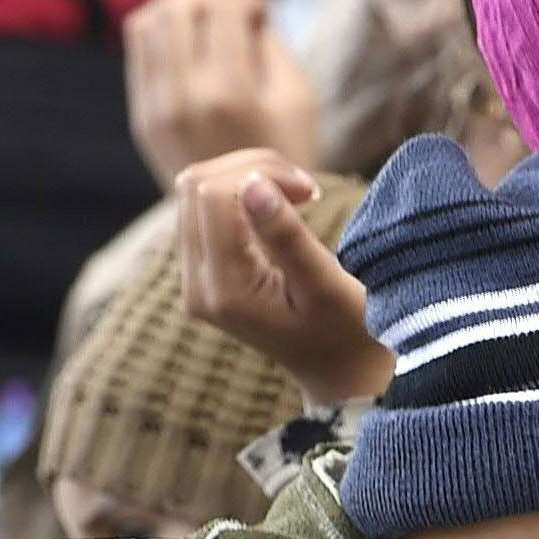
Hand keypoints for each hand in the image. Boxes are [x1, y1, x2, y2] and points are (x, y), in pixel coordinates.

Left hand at [126, 0, 318, 187]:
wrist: (249, 229)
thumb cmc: (288, 162)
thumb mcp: (300, 103)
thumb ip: (272, 48)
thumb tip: (244, 16)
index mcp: (229, 95)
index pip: (225, 11)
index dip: (248, 1)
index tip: (262, 14)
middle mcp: (184, 99)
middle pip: (181, 8)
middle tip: (231, 12)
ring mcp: (157, 110)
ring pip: (151, 21)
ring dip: (180, 8)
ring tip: (208, 22)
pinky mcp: (143, 119)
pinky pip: (139, 50)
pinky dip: (161, 32)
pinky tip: (188, 45)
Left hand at [176, 148, 396, 404]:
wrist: (336, 369)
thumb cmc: (345, 332)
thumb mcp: (325, 286)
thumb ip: (286, 236)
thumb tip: (253, 185)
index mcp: (225, 292)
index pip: (214, 196)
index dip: (261, 175)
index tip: (310, 191)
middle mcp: (197, 286)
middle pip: (196, 184)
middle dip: (251, 169)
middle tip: (305, 188)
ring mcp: (193, 278)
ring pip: (195, 188)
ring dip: (245, 176)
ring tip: (295, 195)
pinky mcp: (201, 269)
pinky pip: (202, 206)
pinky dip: (239, 191)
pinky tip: (277, 205)